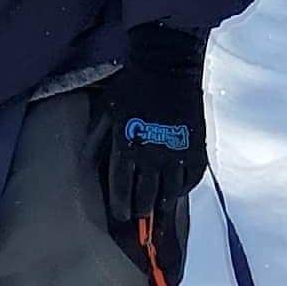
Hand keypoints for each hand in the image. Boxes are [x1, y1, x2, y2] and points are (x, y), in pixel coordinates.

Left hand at [98, 24, 208, 226]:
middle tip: (139, 219)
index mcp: (127, 147)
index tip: (122, 216)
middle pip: (146, 195)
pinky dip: (184, 189)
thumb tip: (90, 157)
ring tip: (159, 212)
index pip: (122, 187)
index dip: (121, 206)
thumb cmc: (133, 86)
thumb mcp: (108, 109)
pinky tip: (178, 192)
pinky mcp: (195, 148)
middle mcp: (152, 156)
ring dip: (162, 205)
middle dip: (141, 210)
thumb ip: (100, 136)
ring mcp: (176, 154)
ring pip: (170, 192)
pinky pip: (191, 179)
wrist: (167, 66)